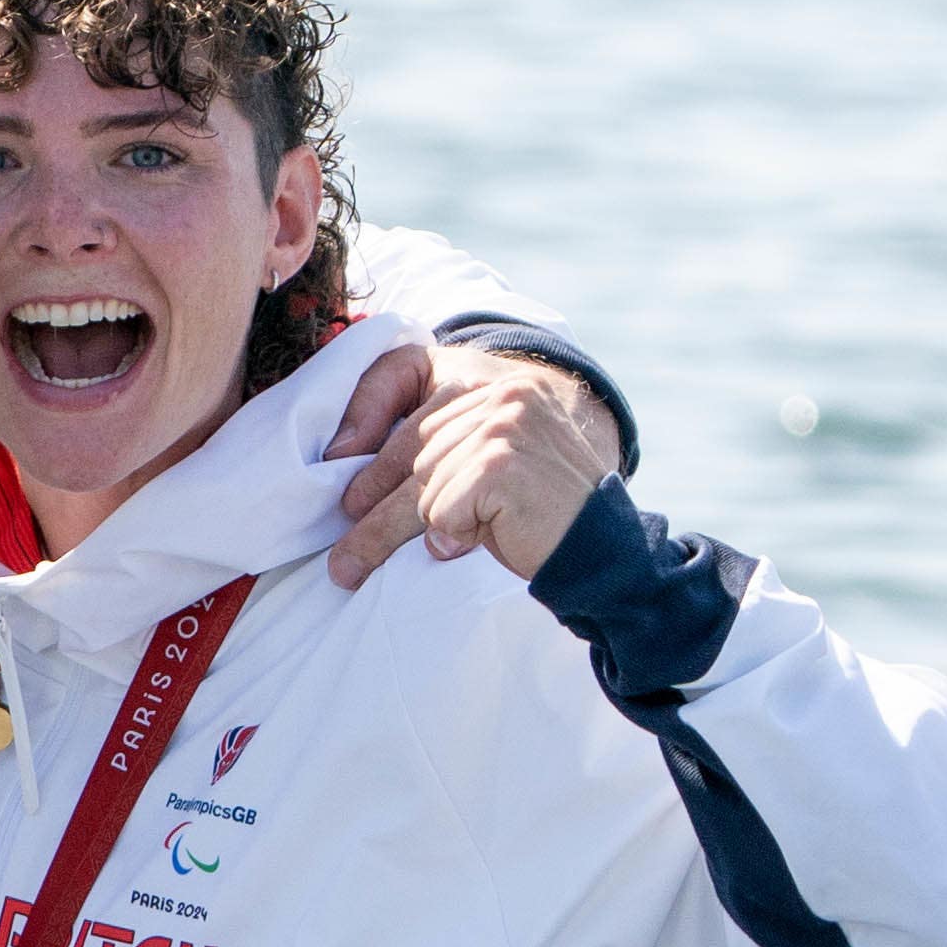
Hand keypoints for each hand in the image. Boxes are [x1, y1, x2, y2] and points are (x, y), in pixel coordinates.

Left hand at [320, 346, 617, 588]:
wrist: (605, 548)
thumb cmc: (542, 515)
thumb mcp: (488, 470)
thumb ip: (443, 457)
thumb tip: (356, 493)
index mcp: (497, 384)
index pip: (417, 415)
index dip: (372, 458)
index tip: (345, 499)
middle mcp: (502, 393)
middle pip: (411, 455)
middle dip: (373, 512)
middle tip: (341, 562)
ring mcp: (505, 424)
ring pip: (421, 486)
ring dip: (418, 529)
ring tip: (417, 552)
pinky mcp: (502, 463)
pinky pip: (441, 509)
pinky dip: (453, 534)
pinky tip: (480, 540)